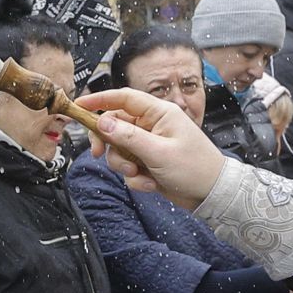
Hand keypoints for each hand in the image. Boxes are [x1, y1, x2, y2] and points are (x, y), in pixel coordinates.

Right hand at [77, 88, 226, 209]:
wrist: (212, 194)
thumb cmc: (194, 168)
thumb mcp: (158, 152)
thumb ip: (128, 137)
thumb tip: (102, 122)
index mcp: (159, 113)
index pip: (124, 98)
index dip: (100, 99)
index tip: (80, 105)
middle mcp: (152, 125)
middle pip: (115, 126)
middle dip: (107, 142)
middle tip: (98, 154)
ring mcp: (150, 144)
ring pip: (119, 149)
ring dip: (123, 165)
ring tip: (139, 175)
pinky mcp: (148, 162)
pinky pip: (129, 166)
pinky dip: (135, 178)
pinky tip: (150, 184)